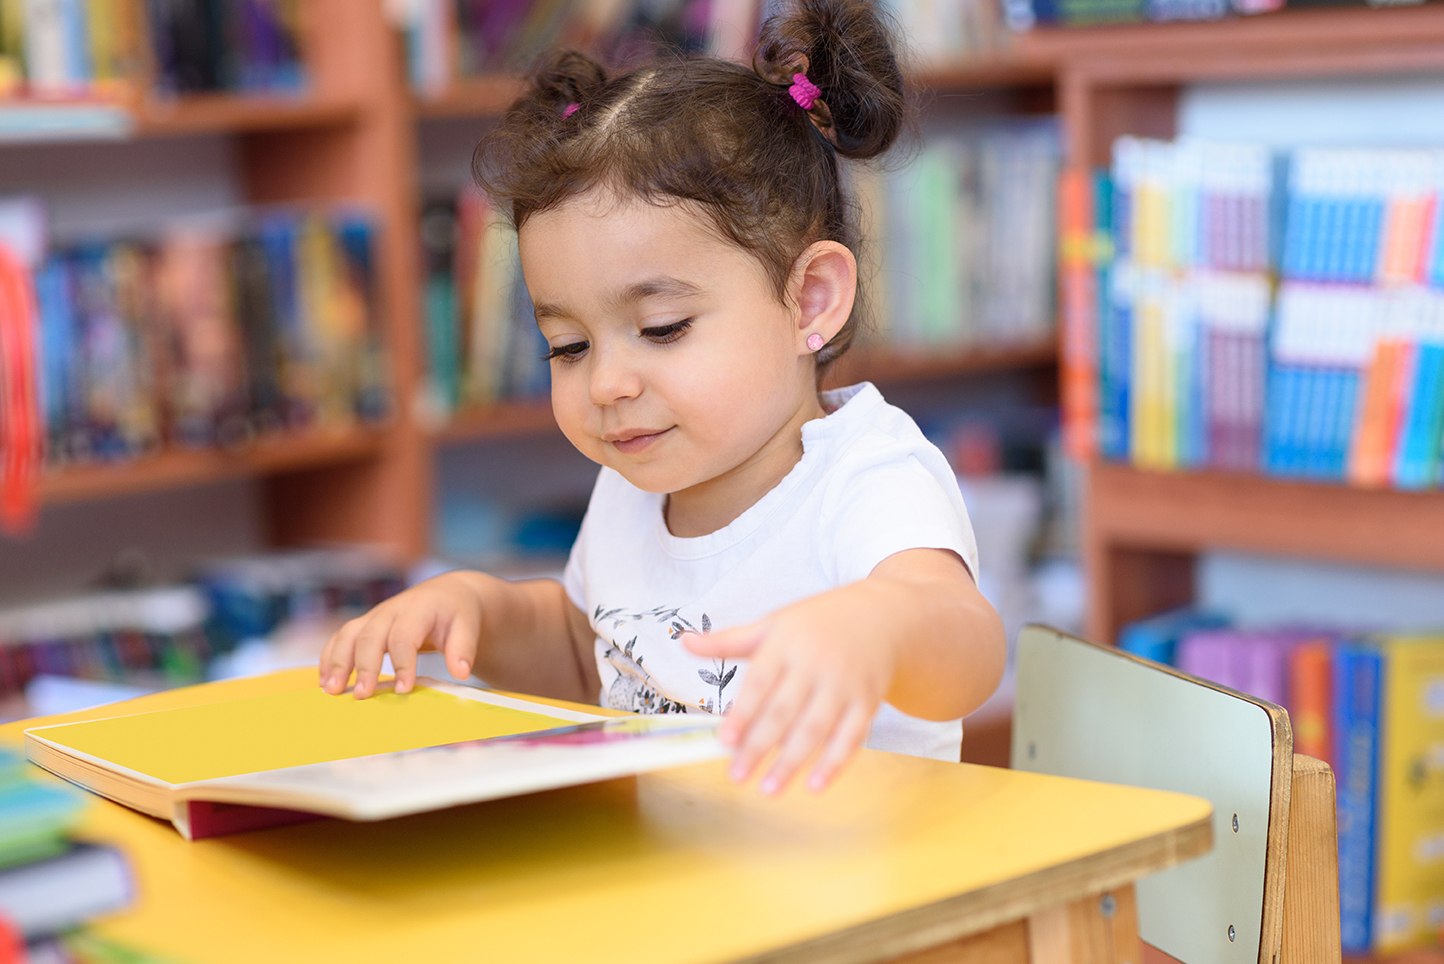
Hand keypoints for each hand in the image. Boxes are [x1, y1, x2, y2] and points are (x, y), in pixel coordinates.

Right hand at [318, 571, 484, 698]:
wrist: (446, 594)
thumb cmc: (457, 613)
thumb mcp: (467, 626)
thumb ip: (463, 648)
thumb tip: (461, 673)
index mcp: (417, 608)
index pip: (404, 636)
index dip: (402, 664)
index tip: (404, 690)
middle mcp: (391, 610)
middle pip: (370, 636)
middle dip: (363, 667)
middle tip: (362, 696)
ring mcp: (374, 617)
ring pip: (348, 635)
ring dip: (337, 663)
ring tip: (331, 691)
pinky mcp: (364, 626)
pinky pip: (340, 639)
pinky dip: (329, 659)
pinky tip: (326, 682)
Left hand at [684, 588, 893, 794]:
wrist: (883, 616)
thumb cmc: (818, 622)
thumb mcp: (773, 623)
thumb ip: (729, 640)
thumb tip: (684, 643)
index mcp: (787, 643)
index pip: (760, 682)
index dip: (743, 713)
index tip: (725, 740)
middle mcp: (816, 663)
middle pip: (784, 711)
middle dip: (759, 746)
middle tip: (737, 775)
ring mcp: (844, 684)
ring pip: (815, 729)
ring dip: (791, 762)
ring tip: (768, 789)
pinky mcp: (868, 702)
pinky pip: (851, 738)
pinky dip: (834, 764)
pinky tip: (814, 786)